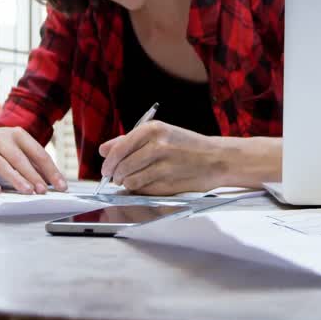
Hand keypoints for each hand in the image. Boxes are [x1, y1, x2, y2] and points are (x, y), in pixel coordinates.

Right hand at [0, 126, 65, 194]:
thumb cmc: (0, 148)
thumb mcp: (17, 148)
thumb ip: (34, 162)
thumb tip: (56, 181)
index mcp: (17, 134)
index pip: (38, 153)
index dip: (51, 170)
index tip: (61, 186)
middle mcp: (0, 139)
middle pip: (19, 159)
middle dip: (33, 175)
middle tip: (43, 190)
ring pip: (1, 165)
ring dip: (15, 178)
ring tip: (27, 190)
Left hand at [98, 121, 227, 194]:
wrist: (217, 159)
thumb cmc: (188, 146)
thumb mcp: (161, 134)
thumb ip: (130, 141)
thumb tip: (103, 149)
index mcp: (152, 129)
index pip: (118, 148)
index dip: (109, 162)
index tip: (107, 169)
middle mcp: (156, 145)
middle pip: (121, 166)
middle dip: (115, 175)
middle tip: (117, 178)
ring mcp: (162, 165)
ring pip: (129, 180)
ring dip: (126, 184)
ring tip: (132, 181)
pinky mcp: (167, 182)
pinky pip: (142, 189)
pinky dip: (139, 190)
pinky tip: (146, 185)